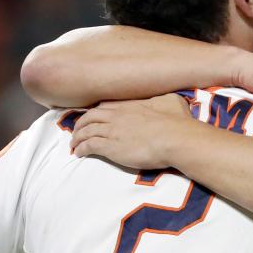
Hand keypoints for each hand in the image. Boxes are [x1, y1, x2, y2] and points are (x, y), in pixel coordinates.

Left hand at [71, 99, 192, 167]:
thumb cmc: (178, 123)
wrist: (176, 139)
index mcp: (130, 105)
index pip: (105, 106)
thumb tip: (169, 99)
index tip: (91, 117)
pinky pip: (89, 145)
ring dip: (77, 137)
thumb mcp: (173, 102)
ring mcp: (113, 130)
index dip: (95, 112)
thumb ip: (165, 100)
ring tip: (74, 145)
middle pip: (90, 116)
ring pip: (86, 130)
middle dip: (80, 124)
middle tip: (77, 131)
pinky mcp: (111, 146)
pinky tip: (78, 153)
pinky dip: (81, 148)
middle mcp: (118, 115)